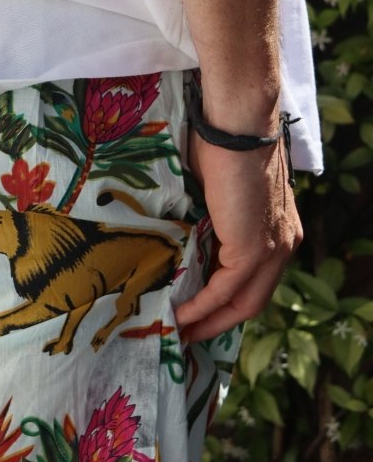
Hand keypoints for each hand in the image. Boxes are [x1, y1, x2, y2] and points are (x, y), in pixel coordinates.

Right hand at [173, 127, 302, 343]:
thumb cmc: (222, 145)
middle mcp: (284, 245)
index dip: (229, 303)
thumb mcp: (217, 192)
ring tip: (178, 332)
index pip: (257, 280)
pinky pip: (225, 290)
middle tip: (186, 335)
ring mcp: (272, 249)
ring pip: (243, 302)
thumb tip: (183, 237)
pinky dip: (201, 306)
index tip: (199, 315)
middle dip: (219, 323)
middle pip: (253, 301)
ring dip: (209, 321)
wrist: (235, 126)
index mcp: (279, 231)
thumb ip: (211, 220)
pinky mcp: (253, 250)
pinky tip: (179, 315)